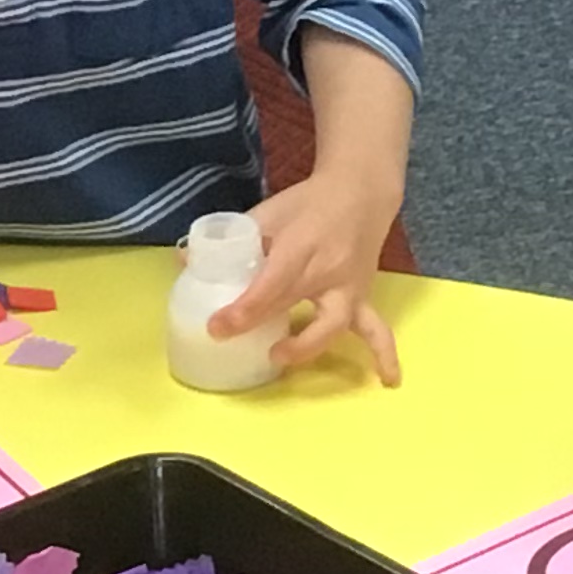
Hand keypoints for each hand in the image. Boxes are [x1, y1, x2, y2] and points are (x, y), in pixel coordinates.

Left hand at [221, 168, 403, 384]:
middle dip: (259, 323)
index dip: (243, 308)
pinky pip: (376, 328)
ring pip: (335, 323)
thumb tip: (185, 262)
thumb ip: (232, 238)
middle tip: (230, 340)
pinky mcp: (362, 298)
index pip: (271, 283)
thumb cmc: (309, 204)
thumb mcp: (268, 212)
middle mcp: (328, 270)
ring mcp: (349, 287)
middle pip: (292, 303)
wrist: (361, 193)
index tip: (216, 326)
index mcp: (301, 245)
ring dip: (310, 347)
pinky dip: (384, 355)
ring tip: (282, 362)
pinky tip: (387, 380)